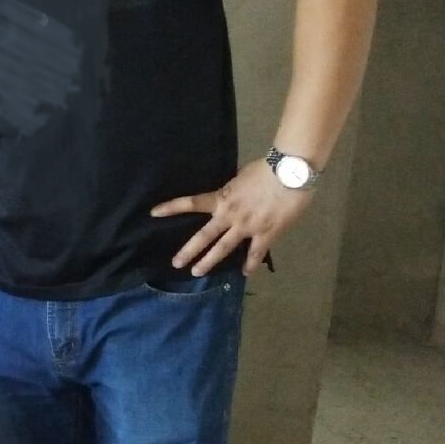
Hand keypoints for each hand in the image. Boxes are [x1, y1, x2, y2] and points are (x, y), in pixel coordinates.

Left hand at [151, 157, 315, 274]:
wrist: (291, 173)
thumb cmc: (266, 170)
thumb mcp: (241, 178)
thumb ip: (233, 191)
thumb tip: (232, 196)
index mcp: (222, 198)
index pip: (191, 203)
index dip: (171, 208)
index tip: (153, 213)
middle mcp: (229, 215)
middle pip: (204, 236)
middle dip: (188, 251)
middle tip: (176, 263)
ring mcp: (247, 227)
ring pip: (224, 248)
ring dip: (209, 262)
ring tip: (197, 272)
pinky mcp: (266, 234)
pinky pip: (255, 253)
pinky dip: (250, 264)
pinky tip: (245, 273)